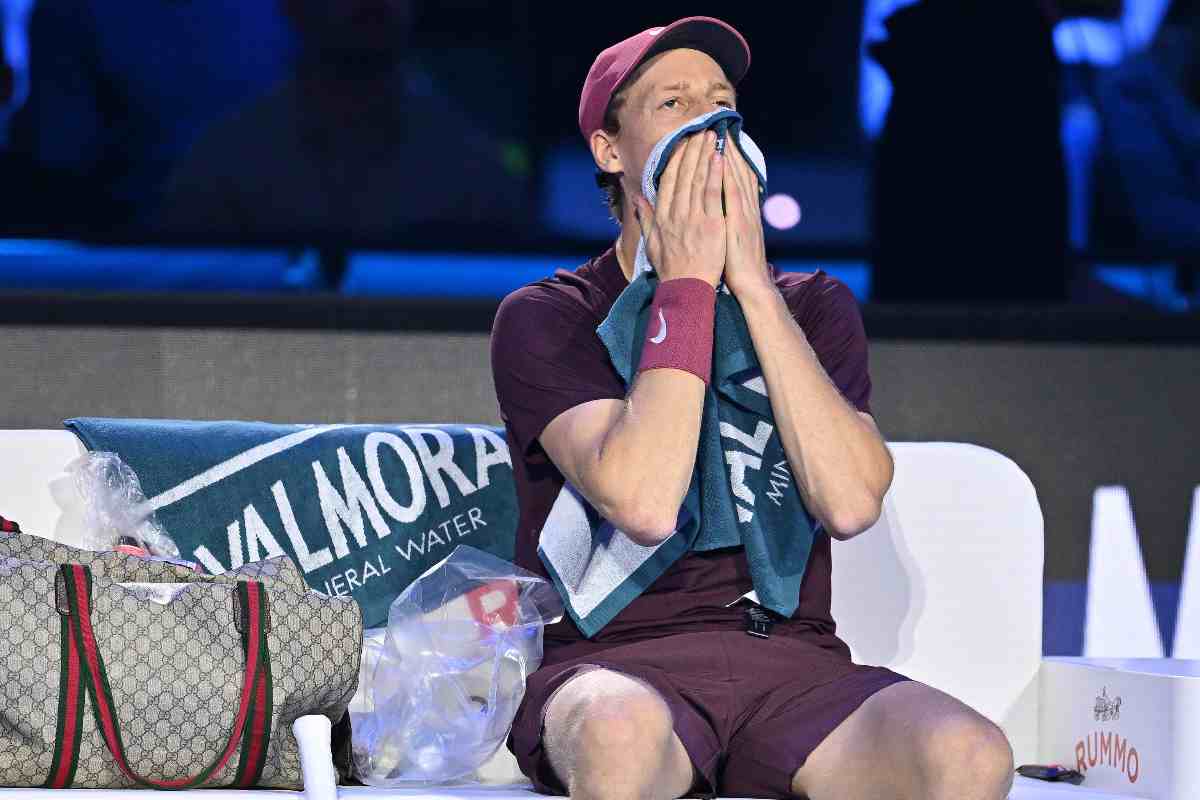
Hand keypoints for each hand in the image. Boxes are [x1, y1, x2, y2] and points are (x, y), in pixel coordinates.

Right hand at [633, 130, 725, 287]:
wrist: (688, 290)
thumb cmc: (672, 270)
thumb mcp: (652, 244)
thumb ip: (645, 219)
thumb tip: (637, 199)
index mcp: (662, 217)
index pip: (667, 180)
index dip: (675, 158)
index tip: (682, 142)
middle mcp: (675, 214)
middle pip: (683, 174)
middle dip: (691, 149)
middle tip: (699, 130)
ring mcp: (694, 218)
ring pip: (698, 179)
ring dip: (703, 155)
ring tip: (711, 136)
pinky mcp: (712, 224)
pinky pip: (714, 194)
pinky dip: (716, 174)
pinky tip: (720, 157)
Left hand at [722, 141, 773, 300]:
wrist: (750, 285)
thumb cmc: (736, 266)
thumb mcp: (730, 240)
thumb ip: (723, 221)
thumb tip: (713, 209)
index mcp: (741, 212)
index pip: (733, 179)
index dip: (726, 159)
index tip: (717, 141)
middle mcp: (745, 208)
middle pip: (736, 172)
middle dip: (727, 150)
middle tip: (717, 128)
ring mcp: (743, 213)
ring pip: (735, 177)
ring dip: (727, 155)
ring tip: (718, 134)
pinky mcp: (739, 221)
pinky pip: (732, 193)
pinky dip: (728, 174)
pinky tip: (721, 159)